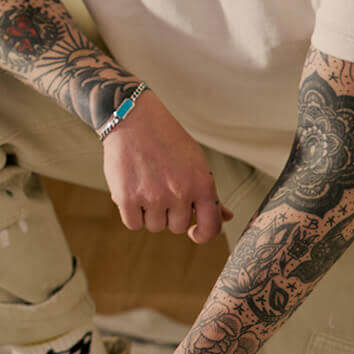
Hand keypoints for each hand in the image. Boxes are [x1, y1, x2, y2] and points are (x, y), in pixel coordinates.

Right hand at [101, 92, 232, 242]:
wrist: (133, 119)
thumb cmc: (167, 140)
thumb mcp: (195, 162)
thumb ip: (209, 193)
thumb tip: (226, 217)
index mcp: (202, 183)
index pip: (210, 227)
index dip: (202, 234)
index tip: (194, 231)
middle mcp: (180, 192)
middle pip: (177, 227)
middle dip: (170, 214)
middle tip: (161, 190)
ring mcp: (153, 197)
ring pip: (155, 226)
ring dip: (150, 213)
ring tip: (145, 187)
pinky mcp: (127, 198)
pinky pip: (133, 223)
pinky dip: (132, 213)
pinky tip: (132, 193)